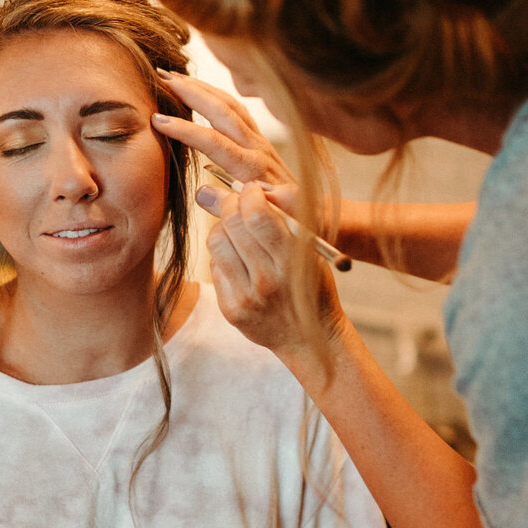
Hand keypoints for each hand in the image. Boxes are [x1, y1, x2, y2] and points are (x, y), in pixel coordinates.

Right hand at [151, 73, 298, 216]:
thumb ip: (236, 208)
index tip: (158, 121)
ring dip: (202, 87)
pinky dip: (216, 95)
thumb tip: (203, 192)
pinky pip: (237, 110)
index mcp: (254, 169)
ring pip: (230, 105)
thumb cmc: (290, 222)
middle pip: (222, 111)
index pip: (215, 142)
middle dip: (190, 92)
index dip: (186, 130)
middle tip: (161, 77)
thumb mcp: (266, 221)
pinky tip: (201, 90)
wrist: (319, 215)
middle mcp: (258, 148)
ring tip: (174, 76)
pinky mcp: (262, 141)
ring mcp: (261, 142)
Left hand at [207, 184, 344, 361]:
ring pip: (217, 242)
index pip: (257, 216)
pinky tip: (238, 259)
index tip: (252, 190)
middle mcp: (267, 281)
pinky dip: (223, 255)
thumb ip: (284, 223)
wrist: (310, 338)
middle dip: (232, 204)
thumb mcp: (311, 253)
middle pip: (232, 225)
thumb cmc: (312, 286)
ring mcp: (246, 298)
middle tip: (239, 203)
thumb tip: (244, 189)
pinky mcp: (231, 310)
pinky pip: (215, 267)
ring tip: (237, 231)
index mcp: (293, 262)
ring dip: (224, 227)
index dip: (249, 194)